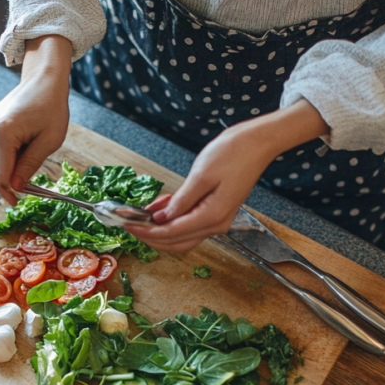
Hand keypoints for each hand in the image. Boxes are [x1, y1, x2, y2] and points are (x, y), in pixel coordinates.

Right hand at [0, 35, 72, 204]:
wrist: (43, 80)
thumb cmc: (51, 107)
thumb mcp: (48, 142)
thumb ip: (29, 166)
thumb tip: (16, 187)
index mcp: (3, 132)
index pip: (0, 175)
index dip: (7, 192)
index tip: (16, 203)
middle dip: (8, 182)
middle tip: (27, 188)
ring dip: (7, 169)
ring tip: (29, 159)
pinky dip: (5, 157)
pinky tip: (21, 149)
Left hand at [127, 99, 329, 252]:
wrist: (257, 143)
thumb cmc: (233, 153)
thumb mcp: (201, 175)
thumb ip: (181, 201)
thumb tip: (161, 218)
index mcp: (213, 216)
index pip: (172, 233)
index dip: (147, 231)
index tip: (127, 224)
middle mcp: (217, 224)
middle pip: (176, 242)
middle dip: (151, 236)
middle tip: (129, 224)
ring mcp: (217, 219)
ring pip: (182, 236)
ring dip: (160, 230)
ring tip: (140, 216)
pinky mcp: (215, 211)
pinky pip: (189, 223)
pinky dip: (172, 219)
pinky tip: (159, 207)